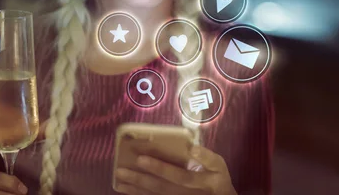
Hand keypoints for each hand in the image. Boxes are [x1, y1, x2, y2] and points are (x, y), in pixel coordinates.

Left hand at [115, 145, 237, 194]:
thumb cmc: (218, 180)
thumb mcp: (219, 166)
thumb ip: (207, 158)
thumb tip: (191, 148)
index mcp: (200, 183)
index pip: (178, 176)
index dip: (159, 168)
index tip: (141, 158)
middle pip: (161, 189)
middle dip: (140, 180)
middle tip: (121, 171)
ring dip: (135, 191)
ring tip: (119, 182)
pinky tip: (128, 192)